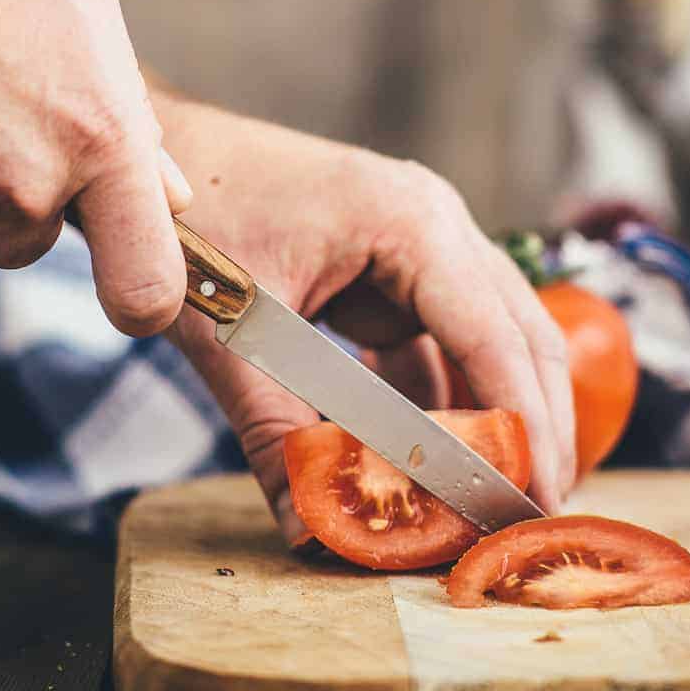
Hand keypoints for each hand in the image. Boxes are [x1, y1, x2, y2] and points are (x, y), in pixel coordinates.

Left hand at [156, 98, 575, 538]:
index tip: (534, 500)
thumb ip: (274, 432)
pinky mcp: (397, 267)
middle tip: (537, 513)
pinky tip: (437, 462)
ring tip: (500, 497)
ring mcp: (422, 242)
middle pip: (520, 334)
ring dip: (498, 413)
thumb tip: (308, 528)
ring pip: (492, 338)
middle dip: (535, 424)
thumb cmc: (196, 220)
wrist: (152, 162)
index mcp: (411, 223)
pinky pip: (443, 341)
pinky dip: (447, 398)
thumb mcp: (233, 331)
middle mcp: (436, 224)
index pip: (495, 337)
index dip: (523, 424)